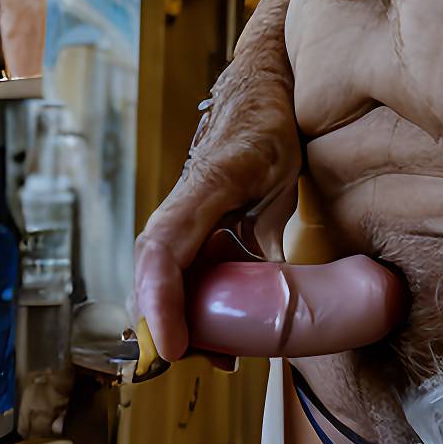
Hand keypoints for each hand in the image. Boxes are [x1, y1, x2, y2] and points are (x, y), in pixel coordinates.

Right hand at [134, 62, 302, 361]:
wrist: (258, 83)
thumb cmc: (270, 123)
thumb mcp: (283, 174)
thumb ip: (275, 228)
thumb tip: (289, 296)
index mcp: (204, 187)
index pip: (163, 250)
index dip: (162, 302)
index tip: (174, 345)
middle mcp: (182, 205)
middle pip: (153, 277)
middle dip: (170, 327)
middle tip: (215, 360)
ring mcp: (182, 216)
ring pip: (162, 280)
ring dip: (183, 320)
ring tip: (223, 355)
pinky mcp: (191, 225)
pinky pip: (181, 272)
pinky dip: (195, 305)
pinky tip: (224, 334)